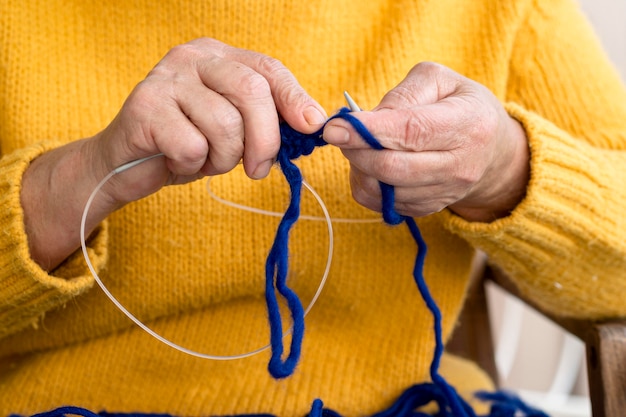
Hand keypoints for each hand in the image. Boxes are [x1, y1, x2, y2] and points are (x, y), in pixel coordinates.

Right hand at [21, 38, 326, 269]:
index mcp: (217, 56)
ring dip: (224, 159)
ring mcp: (166, 78)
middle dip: (265, 139)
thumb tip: (312, 122)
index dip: (294, 97)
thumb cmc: (185, 144)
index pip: (267, 69)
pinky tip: (177, 162)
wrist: (124, 164)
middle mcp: (192, 57)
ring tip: (205, 161)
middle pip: (251, 91)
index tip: (312, 125)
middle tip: (257, 169)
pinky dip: (192, 166)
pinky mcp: (145, 107)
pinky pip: (193, 147)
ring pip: (225, 124)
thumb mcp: (232, 128)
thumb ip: (263, 119)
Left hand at [323, 62, 528, 221]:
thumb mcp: (440, 81)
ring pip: (383, 190)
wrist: (493, 151)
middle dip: (355, 151)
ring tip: (360, 146)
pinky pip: (383, 205)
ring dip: (359, 168)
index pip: (411, 132)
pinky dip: (367, 185)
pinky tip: (371, 165)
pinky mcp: (428, 210)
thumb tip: (366, 119)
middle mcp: (460, 166)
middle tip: (339, 133)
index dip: (367, 132)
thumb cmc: (460, 106)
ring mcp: (444, 193)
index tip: (334, 128)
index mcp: (467, 124)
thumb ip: (403, 94)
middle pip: (392, 168)